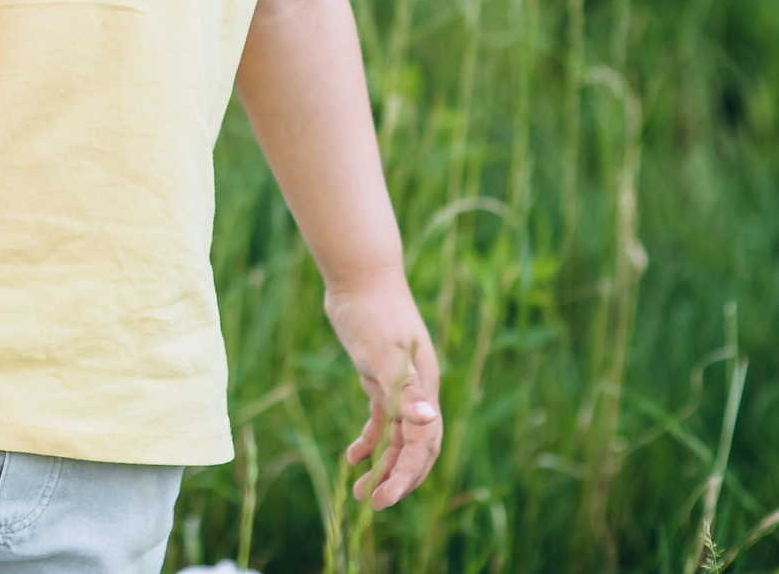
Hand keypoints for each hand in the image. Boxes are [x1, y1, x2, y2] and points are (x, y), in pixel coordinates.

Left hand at [326, 272, 441, 508]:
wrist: (359, 275)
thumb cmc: (373, 310)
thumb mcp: (384, 351)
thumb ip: (403, 387)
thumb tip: (426, 419)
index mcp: (425, 388)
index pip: (424, 444)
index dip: (407, 475)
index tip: (384, 498)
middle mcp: (417, 391)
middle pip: (415, 447)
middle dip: (397, 478)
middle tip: (373, 503)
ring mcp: (399, 385)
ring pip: (396, 438)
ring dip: (381, 466)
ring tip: (359, 493)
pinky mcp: (378, 377)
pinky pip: (380, 419)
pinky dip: (368, 440)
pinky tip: (351, 457)